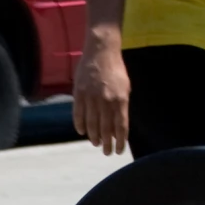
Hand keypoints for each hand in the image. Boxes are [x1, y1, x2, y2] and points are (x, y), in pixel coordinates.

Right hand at [72, 37, 131, 155]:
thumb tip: (118, 125)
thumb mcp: (125, 87)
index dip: (120, 141)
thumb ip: (122, 106)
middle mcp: (106, 101)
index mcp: (120, 100)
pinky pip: (78, 114)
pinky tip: (82, 132)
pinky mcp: (79, 94)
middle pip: (106, 129)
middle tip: (106, 152)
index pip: (121, 126)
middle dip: (107, 143)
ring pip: (92, 124)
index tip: (119, 151)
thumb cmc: (116, 69)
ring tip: (95, 144)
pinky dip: (80, 125)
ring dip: (94, 137)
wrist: (101, 51)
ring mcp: (91, 98)